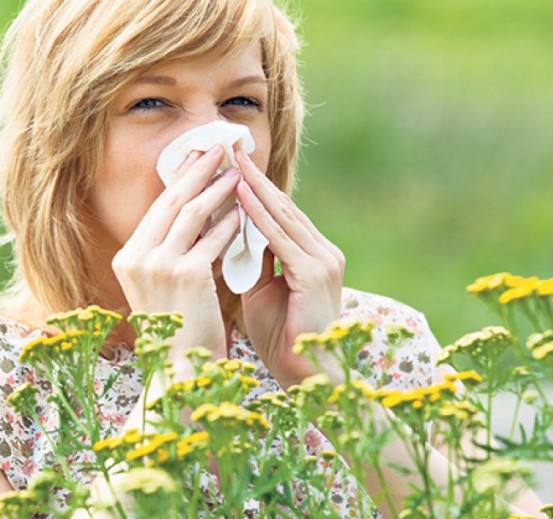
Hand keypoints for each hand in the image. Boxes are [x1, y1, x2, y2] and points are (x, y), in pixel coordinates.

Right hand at [112, 146, 240, 361]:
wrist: (179, 371)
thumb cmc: (178, 331)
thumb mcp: (164, 286)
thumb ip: (172, 252)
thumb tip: (199, 214)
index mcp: (128, 259)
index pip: (158, 208)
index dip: (180, 179)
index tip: (198, 158)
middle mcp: (136, 258)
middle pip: (172, 201)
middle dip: (198, 169)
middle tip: (219, 146)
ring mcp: (158, 265)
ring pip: (192, 212)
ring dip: (217, 188)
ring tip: (237, 171)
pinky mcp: (185, 275)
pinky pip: (213, 238)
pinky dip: (230, 222)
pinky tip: (244, 211)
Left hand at [235, 149, 345, 387]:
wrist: (306, 375)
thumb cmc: (281, 337)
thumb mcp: (262, 291)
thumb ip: (253, 261)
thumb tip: (232, 234)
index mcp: (312, 256)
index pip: (280, 214)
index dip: (255, 190)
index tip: (231, 166)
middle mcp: (323, 252)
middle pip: (283, 207)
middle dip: (254, 178)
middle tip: (229, 150)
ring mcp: (322, 260)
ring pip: (282, 216)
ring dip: (255, 188)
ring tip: (232, 162)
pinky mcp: (314, 273)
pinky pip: (280, 238)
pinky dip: (259, 215)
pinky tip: (241, 196)